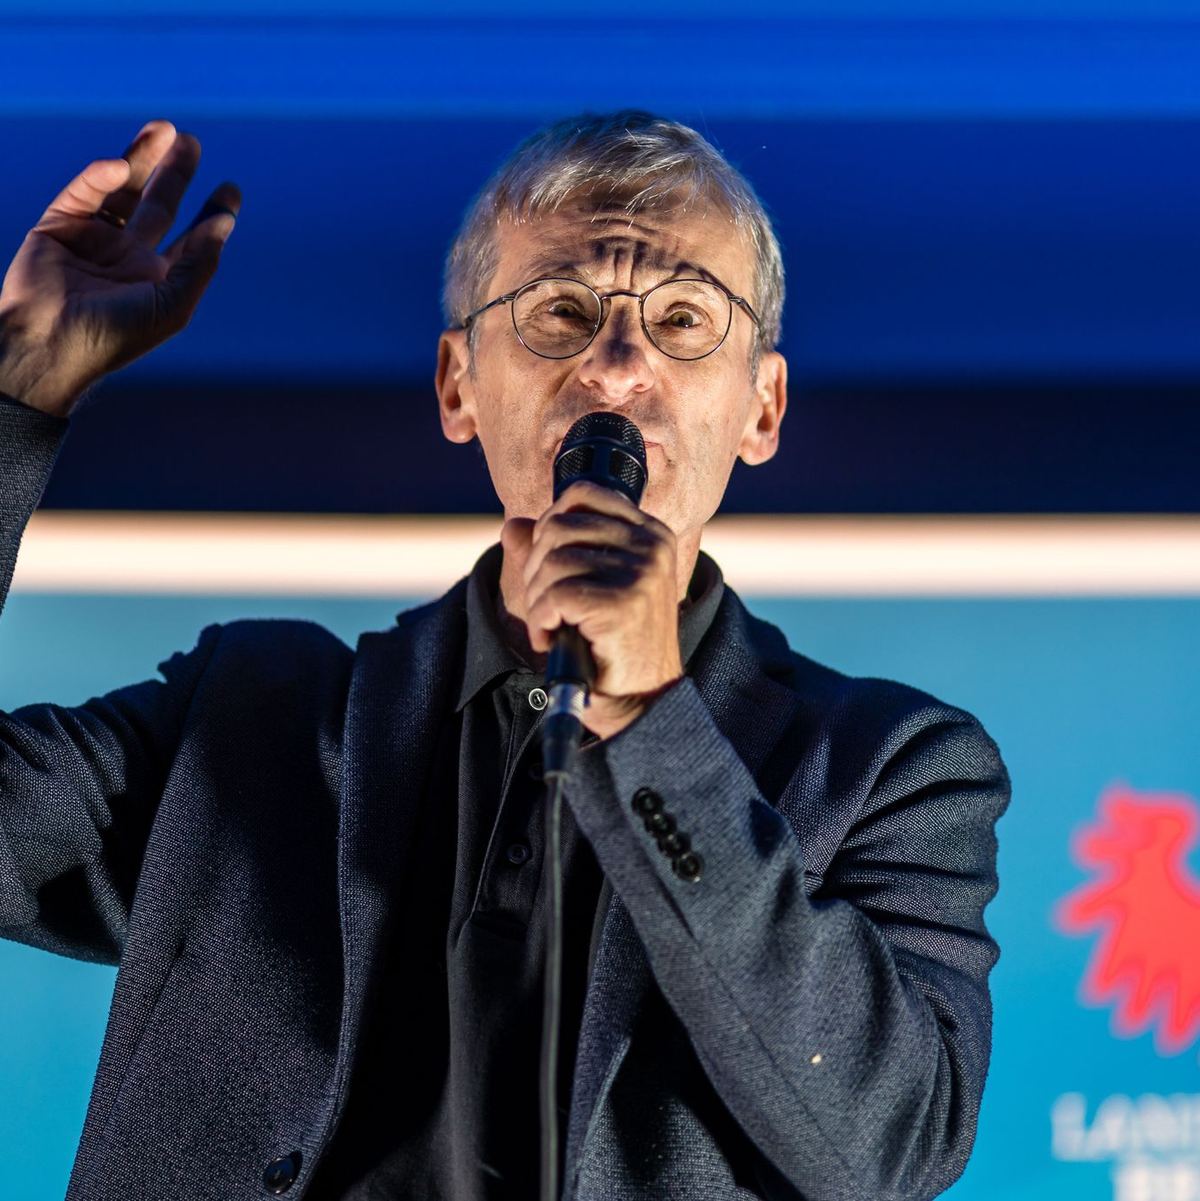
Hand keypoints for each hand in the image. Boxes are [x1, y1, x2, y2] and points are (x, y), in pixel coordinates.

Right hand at [0, 120, 239, 416]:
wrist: (50, 342)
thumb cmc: (116, 334)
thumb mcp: (172, 304)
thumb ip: (199, 263)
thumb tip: (224, 225)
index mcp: (158, 280)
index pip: (191, 238)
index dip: (211, 213)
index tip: (231, 189)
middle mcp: (128, 257)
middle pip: (158, 204)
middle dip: (174, 173)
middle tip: (191, 142)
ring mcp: (94, 239)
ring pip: (123, 189)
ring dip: (142, 159)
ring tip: (166, 129)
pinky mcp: (59, 226)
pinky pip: (84, 193)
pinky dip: (100, 177)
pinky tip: (119, 167)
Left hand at [502, 481, 683, 739]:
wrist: (642, 700)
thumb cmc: (614, 645)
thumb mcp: (587, 589)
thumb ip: (553, 552)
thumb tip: (513, 526)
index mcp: (650, 533)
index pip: (584, 494)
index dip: (550, 524)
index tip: (551, 564)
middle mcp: (651, 545)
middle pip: (556, 527)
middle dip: (536, 569)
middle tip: (546, 606)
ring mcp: (641, 572)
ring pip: (551, 562)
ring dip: (537, 600)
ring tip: (553, 625)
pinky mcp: (623, 603)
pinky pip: (554, 596)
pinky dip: (540, 620)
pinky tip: (553, 638)